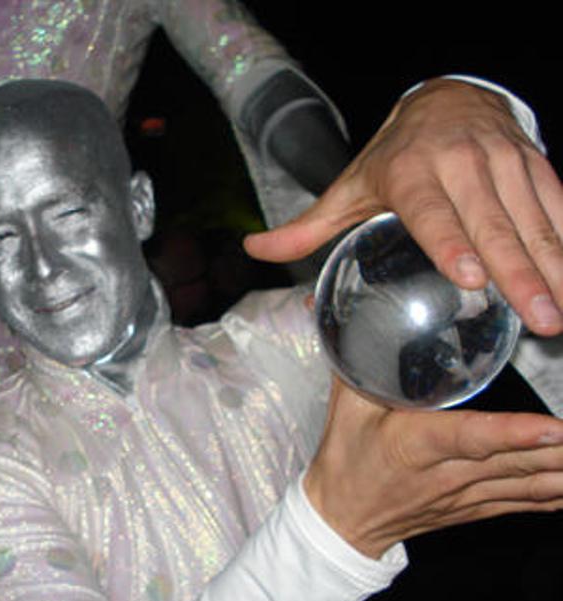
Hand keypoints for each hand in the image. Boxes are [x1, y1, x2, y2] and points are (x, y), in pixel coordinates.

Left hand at [244, 78, 562, 335]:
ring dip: (554, 267)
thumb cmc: (392, 157)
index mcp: (411, 173)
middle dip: (519, 274)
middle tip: (540, 319)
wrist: (448, 98)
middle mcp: (461, 164)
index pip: (433, 213)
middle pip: (493, 224)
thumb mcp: (348, 188)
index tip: (472, 279)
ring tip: (560, 312)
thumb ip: (306, 227)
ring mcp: (504, 163)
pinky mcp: (536, 165)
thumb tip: (253, 249)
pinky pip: (558, 208)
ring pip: (534, 219)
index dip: (453, 244)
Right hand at [303, 377, 562, 558]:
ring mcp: (465, 495)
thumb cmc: (345, 461)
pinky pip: (523, 502)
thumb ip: (359, 364)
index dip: (513, 434)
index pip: (469, 437)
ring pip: (527, 485)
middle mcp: (446, 474)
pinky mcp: (475, 508)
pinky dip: (554, 495)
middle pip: (515, 462)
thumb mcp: (346, 409)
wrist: (342, 520)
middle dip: (559, 451)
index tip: (553, 428)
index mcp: (414, 445)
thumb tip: (349, 313)